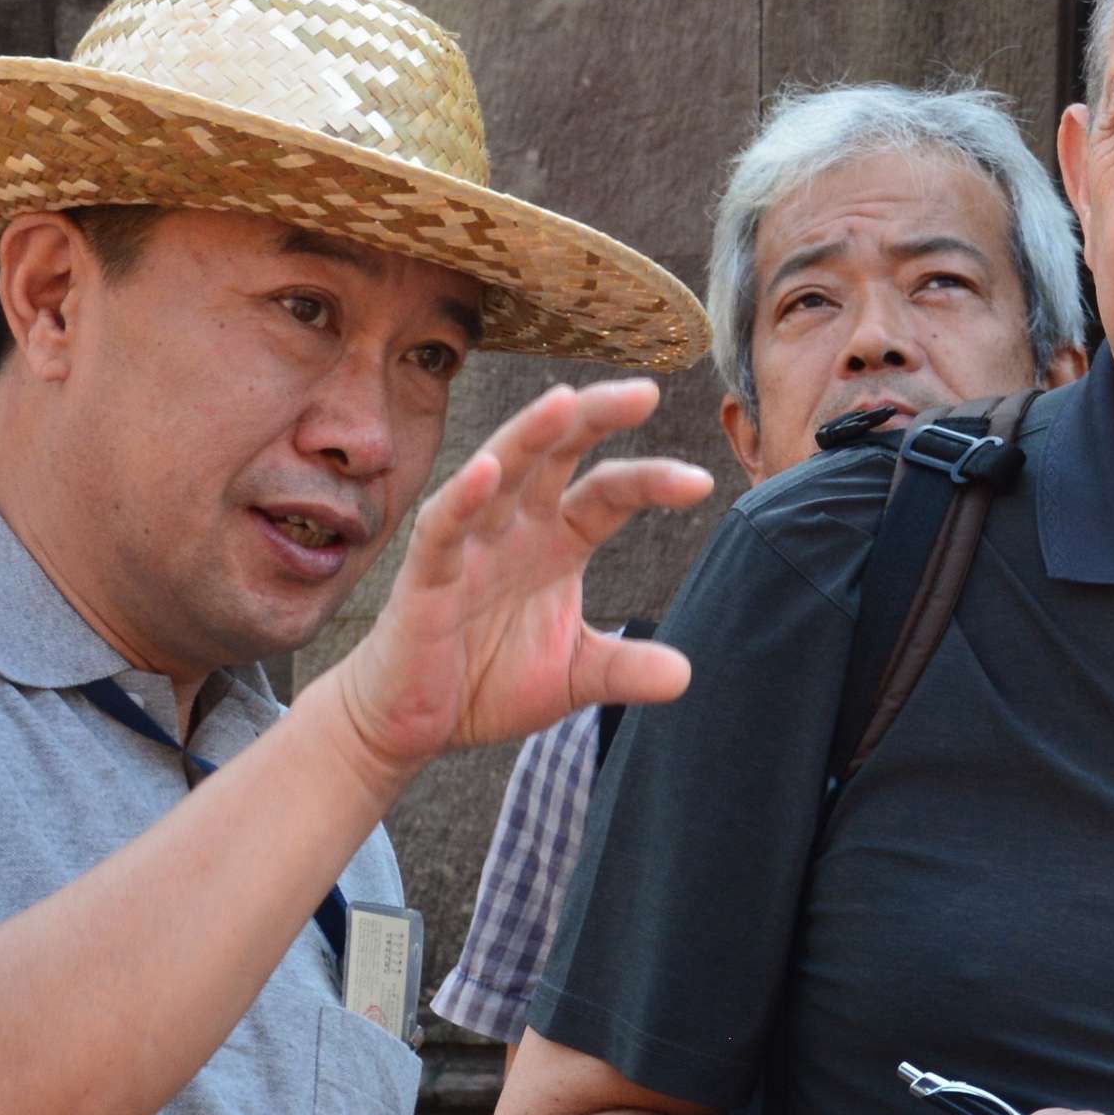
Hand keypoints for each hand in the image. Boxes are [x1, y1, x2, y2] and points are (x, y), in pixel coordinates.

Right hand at [325, 379, 714, 783]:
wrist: (412, 723)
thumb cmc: (487, 681)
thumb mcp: (573, 676)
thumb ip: (624, 669)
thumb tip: (685, 675)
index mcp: (557, 540)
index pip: (610, 493)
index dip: (652, 481)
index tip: (701, 482)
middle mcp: (516, 528)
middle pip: (558, 455)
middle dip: (595, 419)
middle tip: (644, 391)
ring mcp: (469, 544)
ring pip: (500, 472)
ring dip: (529, 436)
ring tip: (564, 400)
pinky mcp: (425, 574)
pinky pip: (443, 528)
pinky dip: (462, 499)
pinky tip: (487, 471)